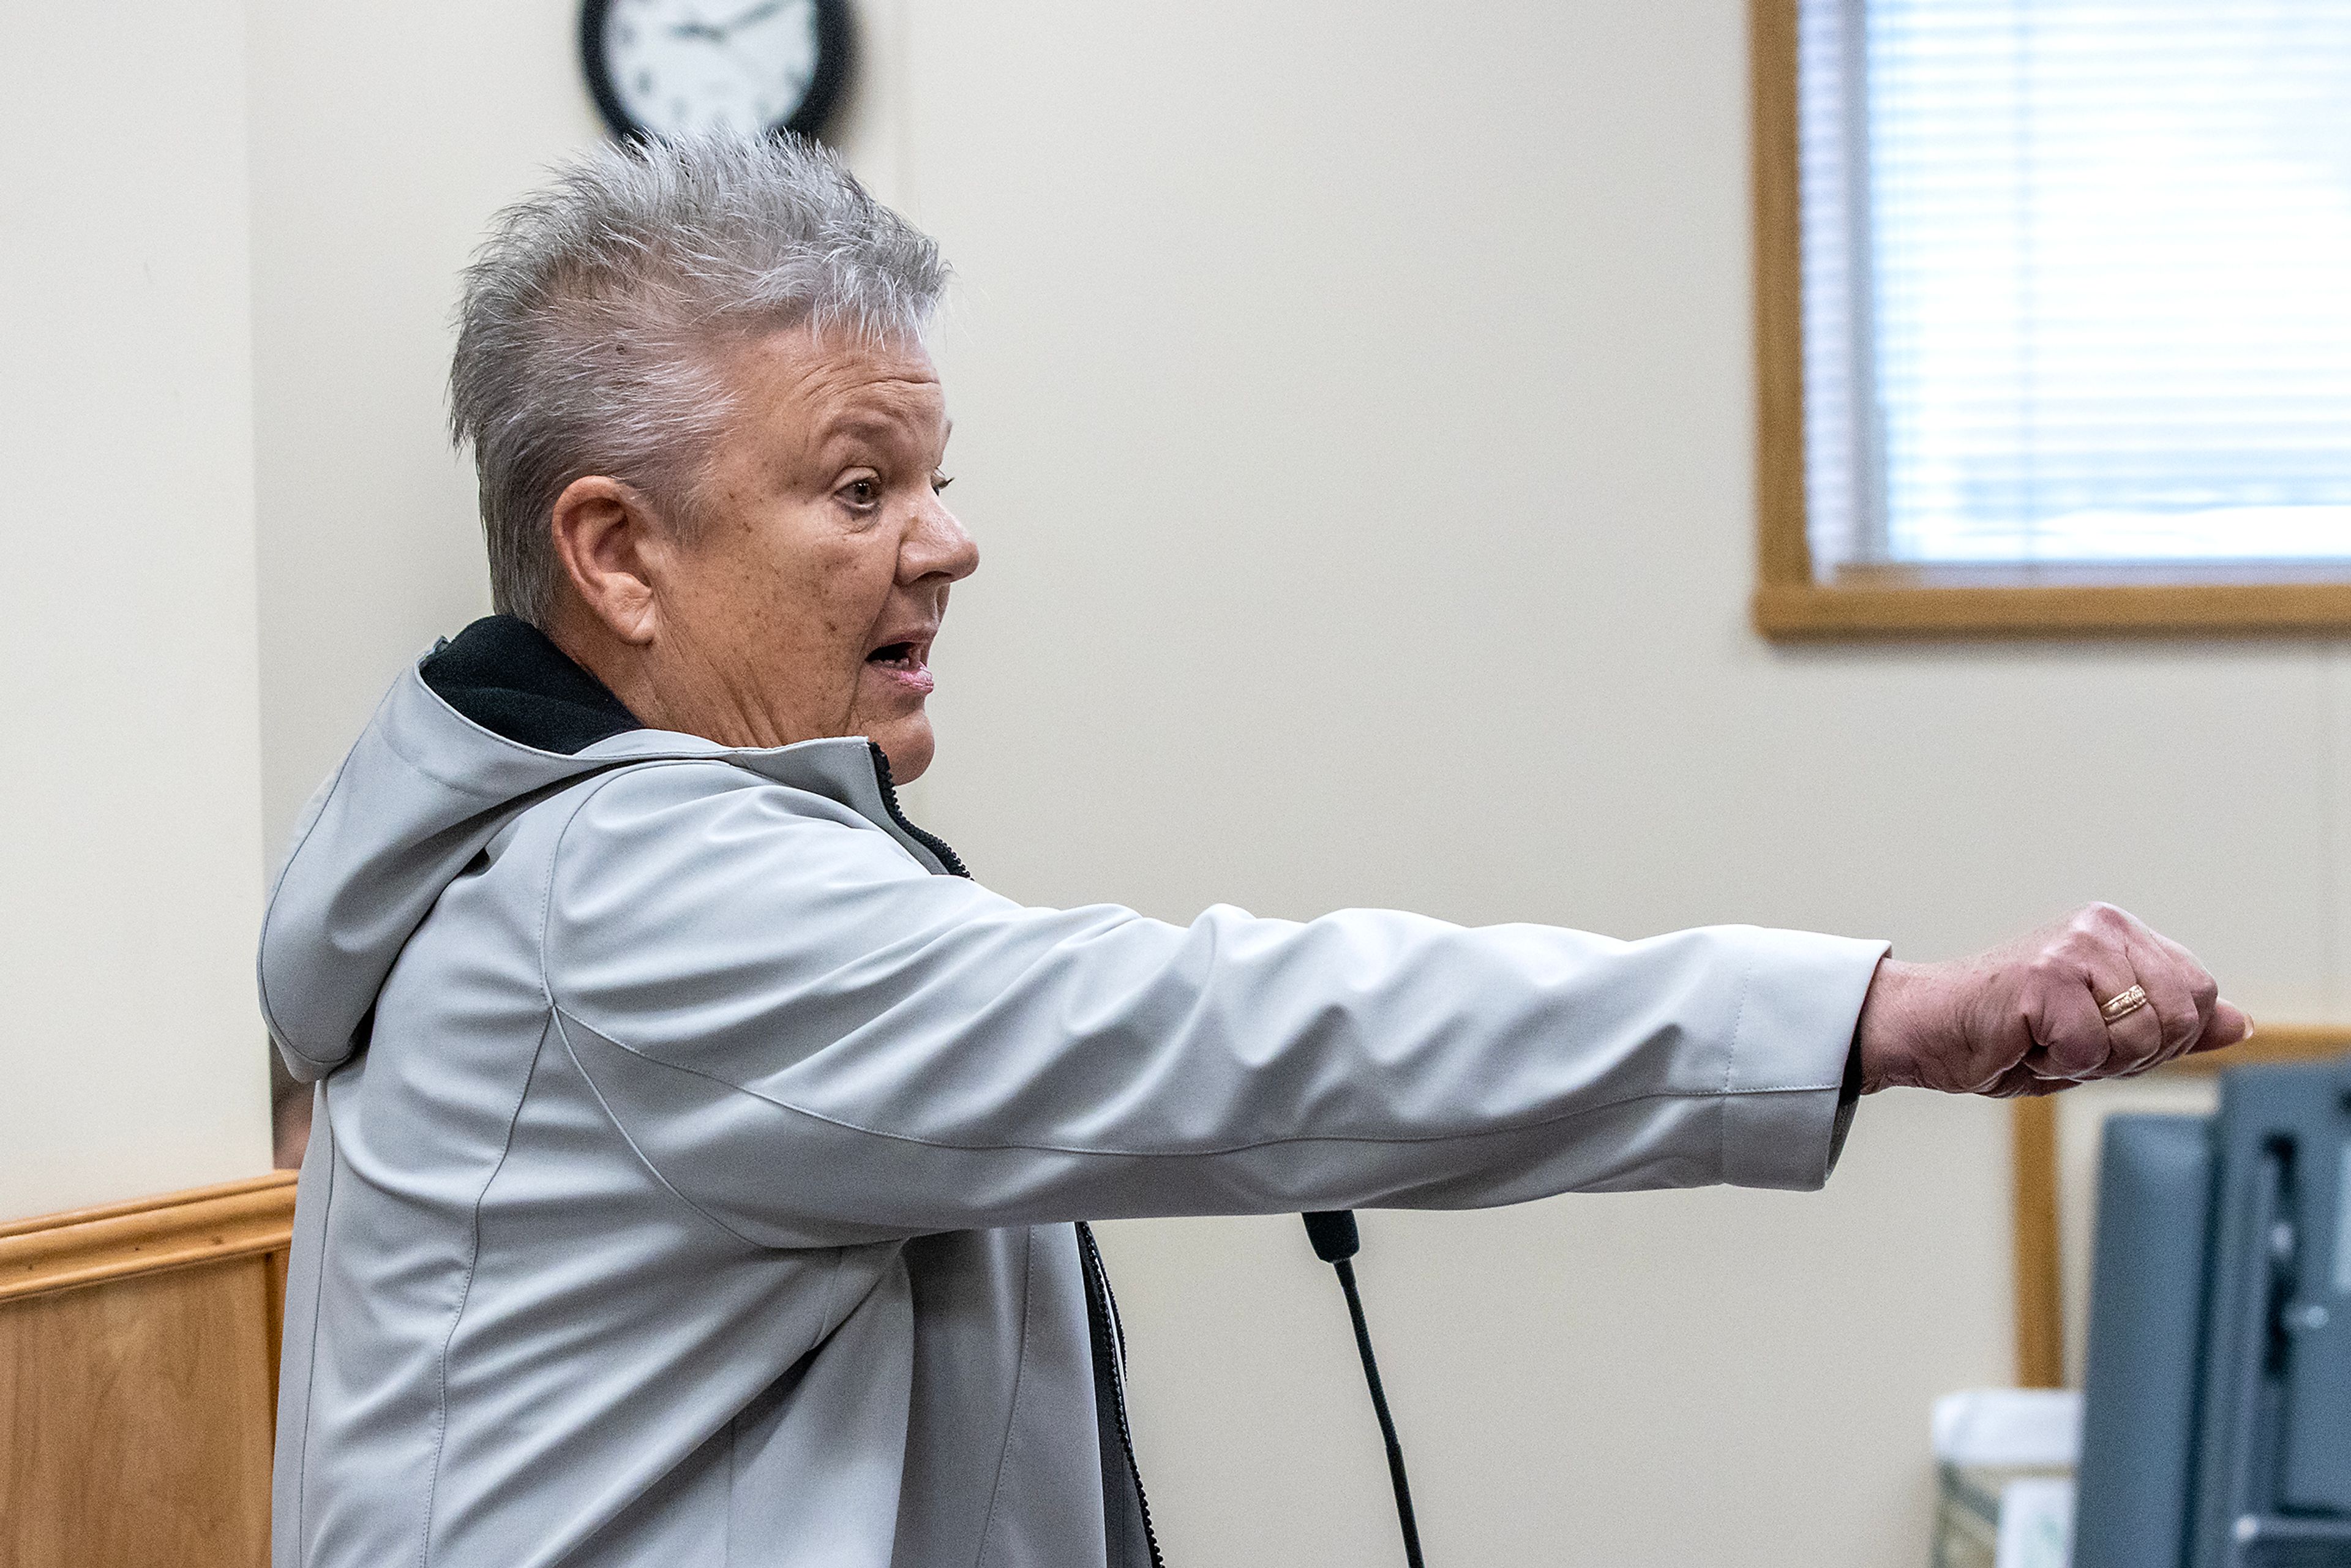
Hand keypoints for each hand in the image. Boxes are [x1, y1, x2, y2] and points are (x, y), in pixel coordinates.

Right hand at [1853, 903, 2252, 1097]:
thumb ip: (2170, 1024)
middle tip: (2069, 1043)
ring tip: (2044, 1041)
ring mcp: (2073, 947)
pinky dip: (2057, 1064)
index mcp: (2120, 933)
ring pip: (2140, 1036)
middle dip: (2130, 1054)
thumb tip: (2239, 1023)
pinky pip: (2090, 1049)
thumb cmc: (2007, 1033)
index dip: (2160, 1037)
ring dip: (2092, 1061)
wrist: (1924, 1030)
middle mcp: (2102, 927)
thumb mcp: (2104, 1032)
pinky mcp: (2044, 976)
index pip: (2198, 995)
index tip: (2100, 1036)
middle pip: (2179, 1018)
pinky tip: (2022, 1043)